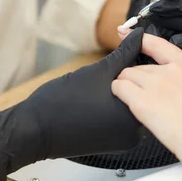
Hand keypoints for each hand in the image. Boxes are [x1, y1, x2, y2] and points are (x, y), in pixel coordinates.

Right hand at [0, 29, 145, 180]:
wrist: (34, 130)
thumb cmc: (61, 102)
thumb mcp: (97, 72)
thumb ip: (124, 53)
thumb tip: (139, 36)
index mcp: (135, 114)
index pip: (147, 82)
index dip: (133, 64)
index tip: (117, 60)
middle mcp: (135, 132)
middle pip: (141, 95)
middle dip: (127, 80)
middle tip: (102, 76)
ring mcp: (123, 141)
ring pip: (128, 105)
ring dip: (118, 93)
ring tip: (95, 89)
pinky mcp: (113, 144)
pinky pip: (119, 118)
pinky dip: (111, 106)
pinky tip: (94, 101)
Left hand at [111, 32, 181, 180]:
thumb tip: (180, 90)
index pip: (159, 45)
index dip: (139, 39)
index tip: (125, 33)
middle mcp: (173, 70)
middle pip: (140, 66)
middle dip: (136, 79)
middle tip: (141, 95)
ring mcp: (157, 84)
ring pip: (127, 75)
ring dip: (127, 86)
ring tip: (135, 103)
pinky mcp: (143, 100)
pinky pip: (119, 87)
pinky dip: (118, 93)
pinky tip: (123, 101)